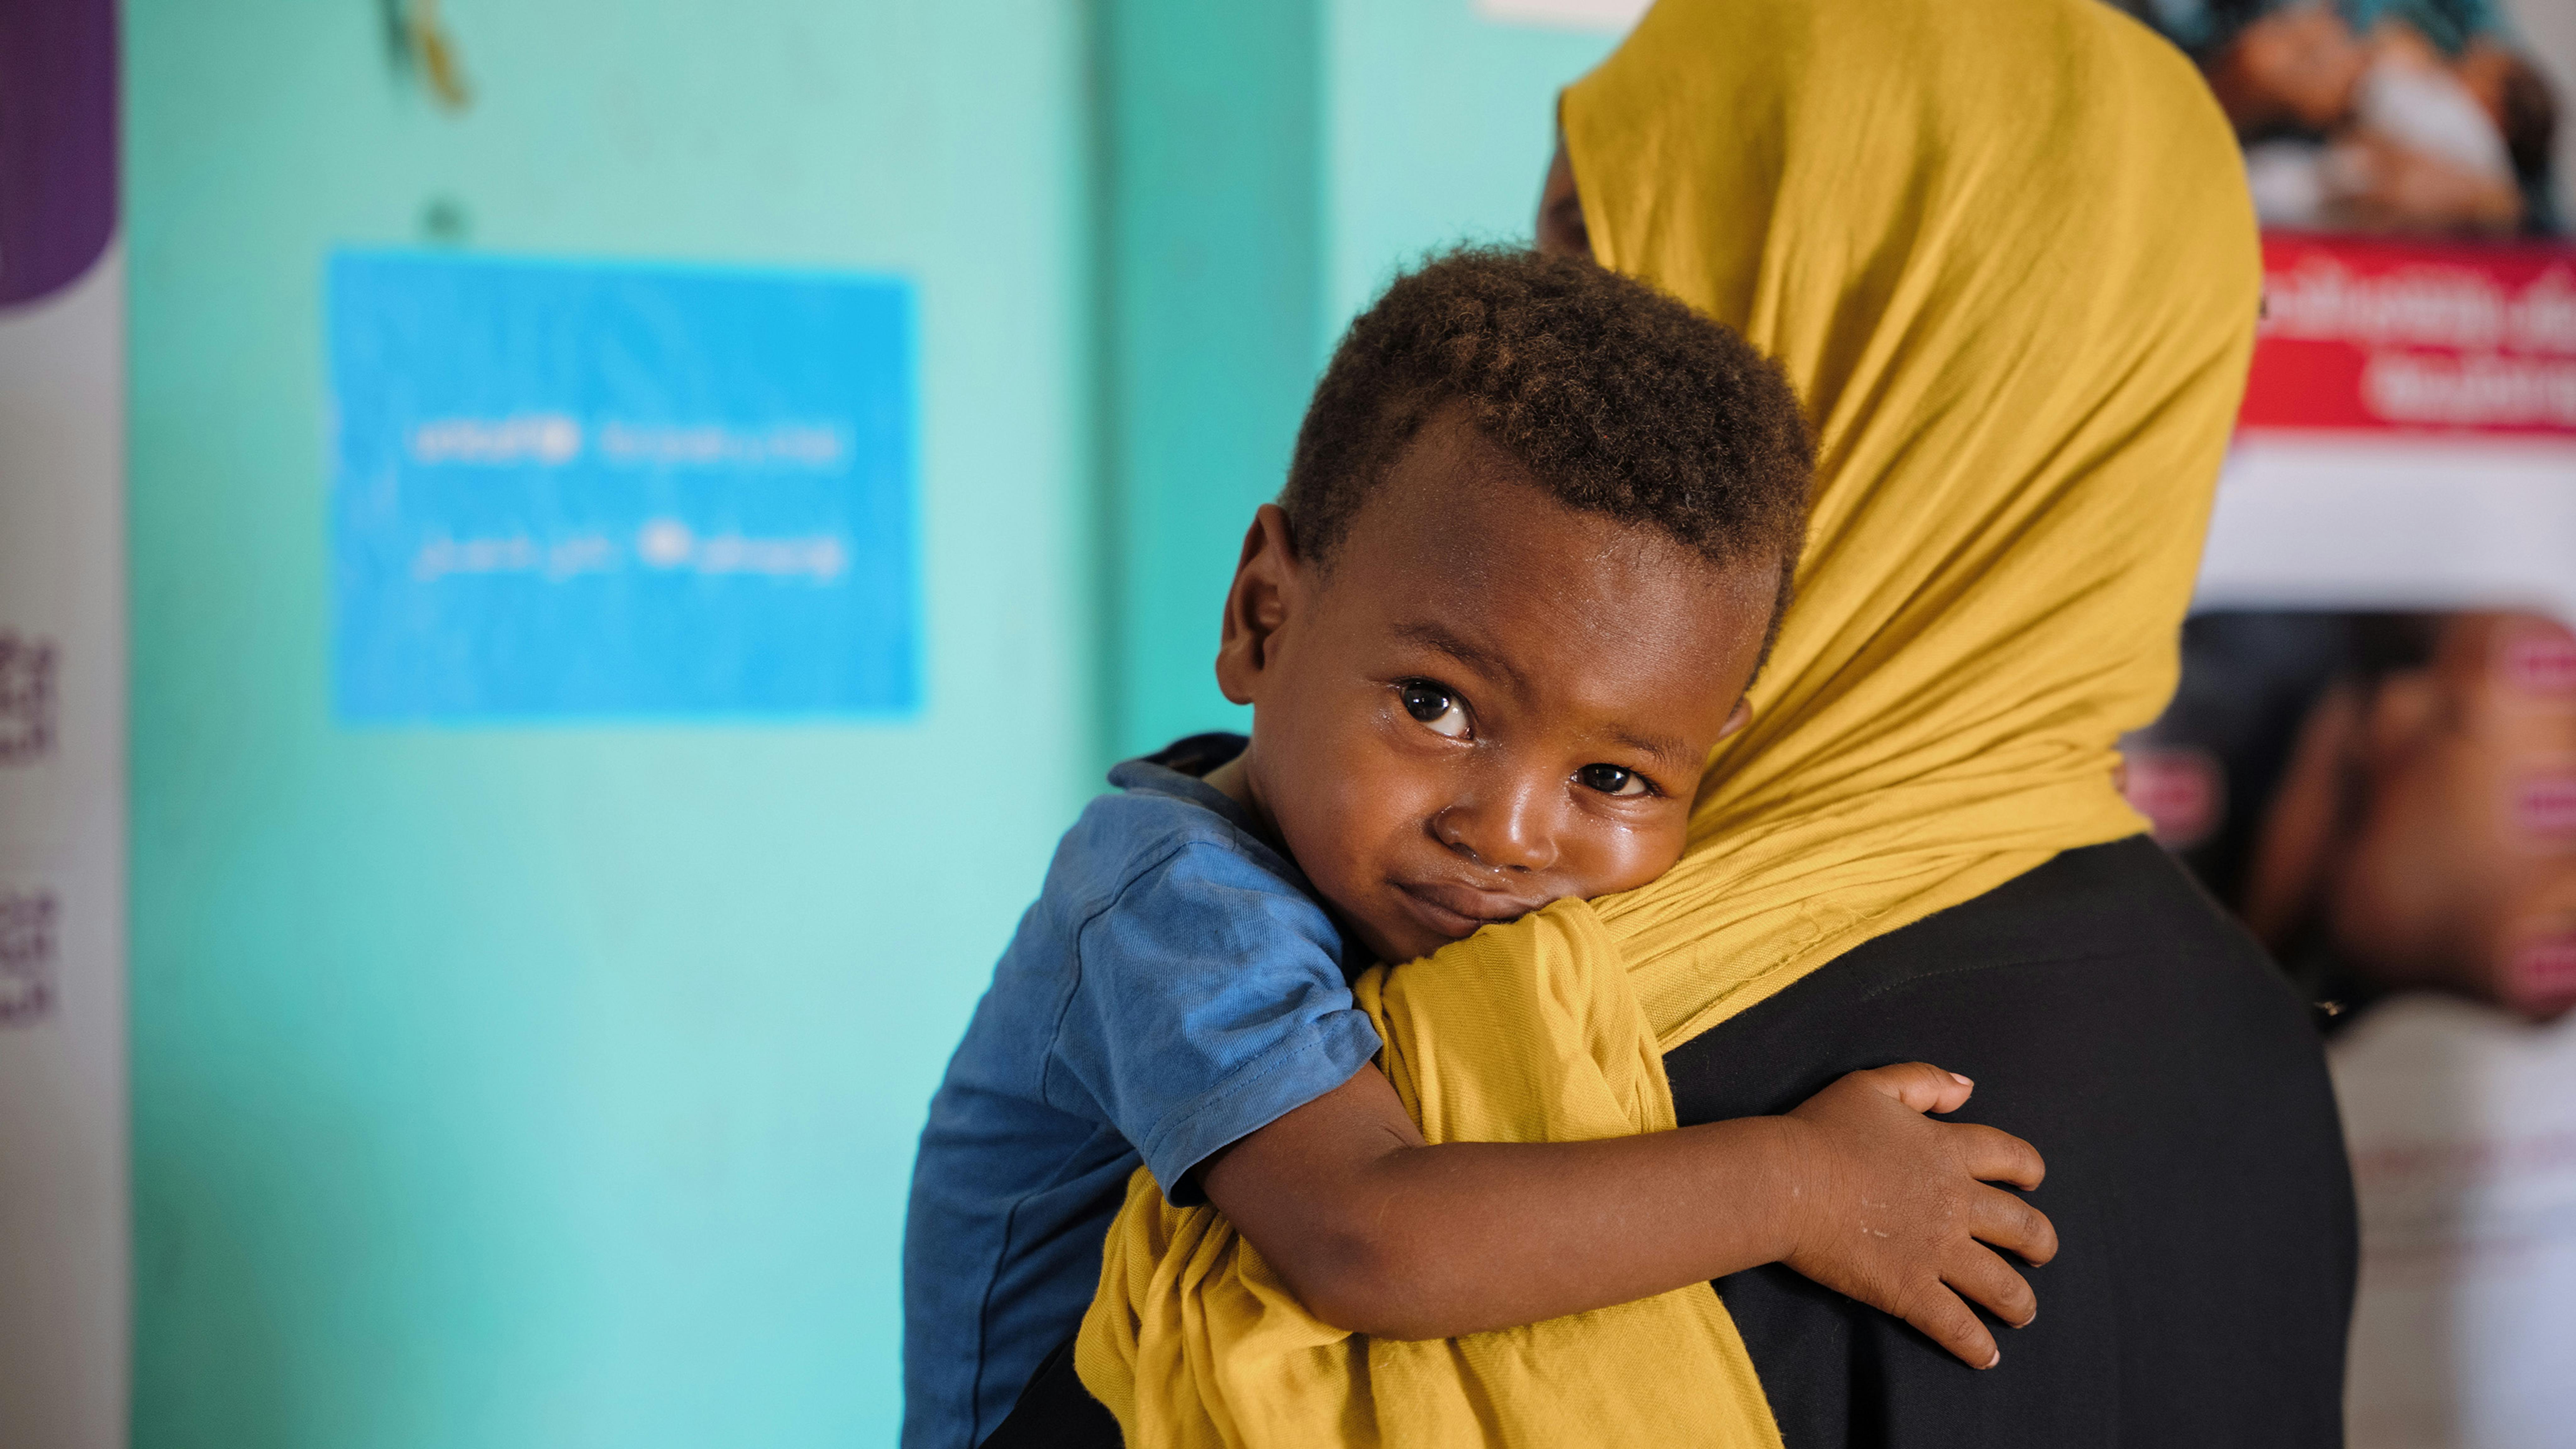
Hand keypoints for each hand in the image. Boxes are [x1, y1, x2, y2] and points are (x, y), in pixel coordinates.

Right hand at [1776, 1063, 2055, 1368]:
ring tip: (2021, 1313)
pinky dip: (1976, 1346)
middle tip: (2038, 1254)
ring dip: (2019, 1302)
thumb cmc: (1820, 1130)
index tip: (2032, 1183)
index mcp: (1948, 1152)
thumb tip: (1968, 1088)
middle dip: (2041, 1244)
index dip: (2031, 1170)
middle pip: (2024, 1227)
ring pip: (2002, 1285)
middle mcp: (1954, 1203)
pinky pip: (1957, 1326)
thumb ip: (1923, 1081)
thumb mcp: (1872, 1086)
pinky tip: (1986, 1357)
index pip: (2014, 1158)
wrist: (1785, 1181)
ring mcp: (1935, 1250)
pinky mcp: (1909, 1289)